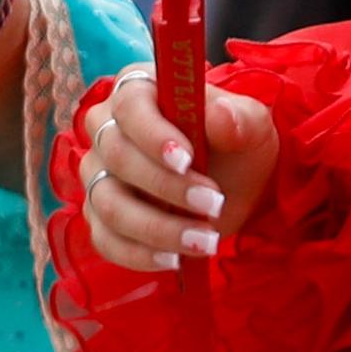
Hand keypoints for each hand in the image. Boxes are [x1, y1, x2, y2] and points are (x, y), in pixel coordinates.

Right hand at [80, 64, 280, 272]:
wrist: (234, 187)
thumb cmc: (236, 145)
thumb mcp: (251, 128)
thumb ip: (239, 118)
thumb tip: (220, 115)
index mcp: (137, 91)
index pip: (128, 106)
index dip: (153, 134)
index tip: (187, 160)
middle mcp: (107, 130)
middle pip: (116, 157)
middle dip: (167, 187)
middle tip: (214, 203)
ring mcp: (99, 176)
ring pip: (110, 204)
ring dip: (159, 228)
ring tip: (206, 240)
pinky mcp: (101, 218)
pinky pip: (106, 240)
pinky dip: (140, 255)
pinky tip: (176, 260)